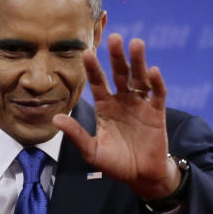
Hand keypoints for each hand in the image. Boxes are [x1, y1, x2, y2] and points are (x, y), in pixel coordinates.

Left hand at [52, 33, 179, 200]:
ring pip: (139, 78)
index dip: (93, 69)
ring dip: (138, 62)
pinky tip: (152, 71)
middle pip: (119, 74)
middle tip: (114, 37)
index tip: (86, 52)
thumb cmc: (114, 163)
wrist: (140, 177)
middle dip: (116, 57)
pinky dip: (156, 83)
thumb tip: (55, 119)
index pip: (97, 83)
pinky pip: (157, 94)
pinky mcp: (157, 112)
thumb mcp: (91, 150)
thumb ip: (76, 134)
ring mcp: (140, 105)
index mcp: (105, 107)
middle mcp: (122, 101)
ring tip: (136, 44)